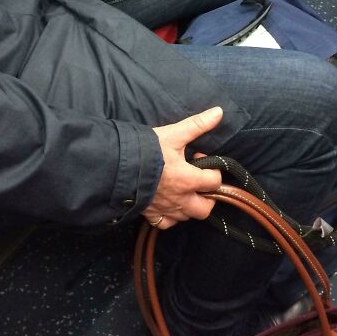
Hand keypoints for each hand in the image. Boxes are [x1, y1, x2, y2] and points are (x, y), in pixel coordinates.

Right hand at [143, 107, 223, 229]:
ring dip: (190, 205)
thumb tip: (219, 112)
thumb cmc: (146, 150)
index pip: (215, 181)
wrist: (117, 166)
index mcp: (189, 180)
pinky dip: (170, 217)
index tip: (200, 158)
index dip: (213, 169)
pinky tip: (167, 205)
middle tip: (200, 183)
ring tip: (183, 190)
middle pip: (205, 208)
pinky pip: (165, 223)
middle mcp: (180, 199)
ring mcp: (166, 209)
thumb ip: (197, 124)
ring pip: (186, 217)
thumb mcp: (173, 134)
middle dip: (208, 197)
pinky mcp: (150, 214)